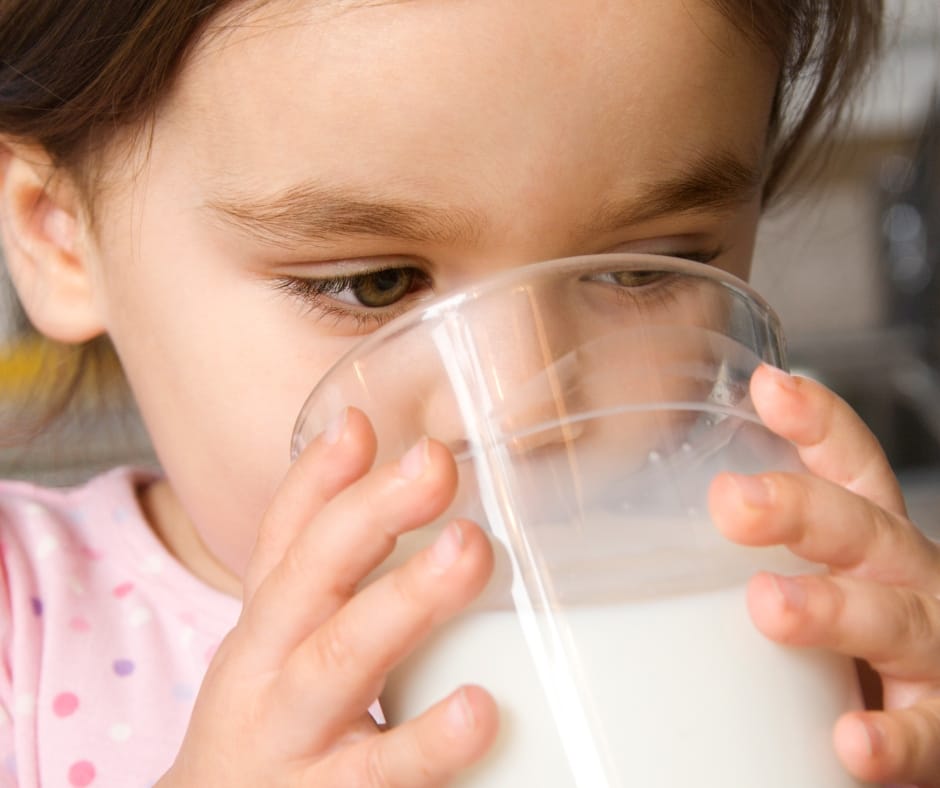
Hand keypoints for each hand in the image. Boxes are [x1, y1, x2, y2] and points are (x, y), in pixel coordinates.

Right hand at [158, 408, 497, 785]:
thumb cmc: (271, 725)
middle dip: (372, 514)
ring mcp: (290, 741)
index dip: (318, 477)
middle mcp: (267, 670)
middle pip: (307, 578)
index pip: (282, 536)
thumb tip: (373, 465)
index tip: (361, 423)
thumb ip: (328, 569)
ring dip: (404, 599)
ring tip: (468, 550)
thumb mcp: (282, 645)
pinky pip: (379, 776)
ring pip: (339, 661)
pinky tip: (477, 710)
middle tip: (436, 464)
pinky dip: (426, 742)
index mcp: (267, 626)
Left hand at [708, 364, 939, 786]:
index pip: (850, 466)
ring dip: (833, 609)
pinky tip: (853, 739)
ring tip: (771, 606)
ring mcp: (929, 648)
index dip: (818, 422)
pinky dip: (894, 738)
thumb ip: (735, 559)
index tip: (768, 387)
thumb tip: (599, 545)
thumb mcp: (801, 581)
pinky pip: (925, 731)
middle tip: (734, 501)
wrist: (915, 720)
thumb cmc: (841, 645)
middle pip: (863, 527)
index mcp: (866, 540)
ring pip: (892, 618)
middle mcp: (904, 580)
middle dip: (801, 509)